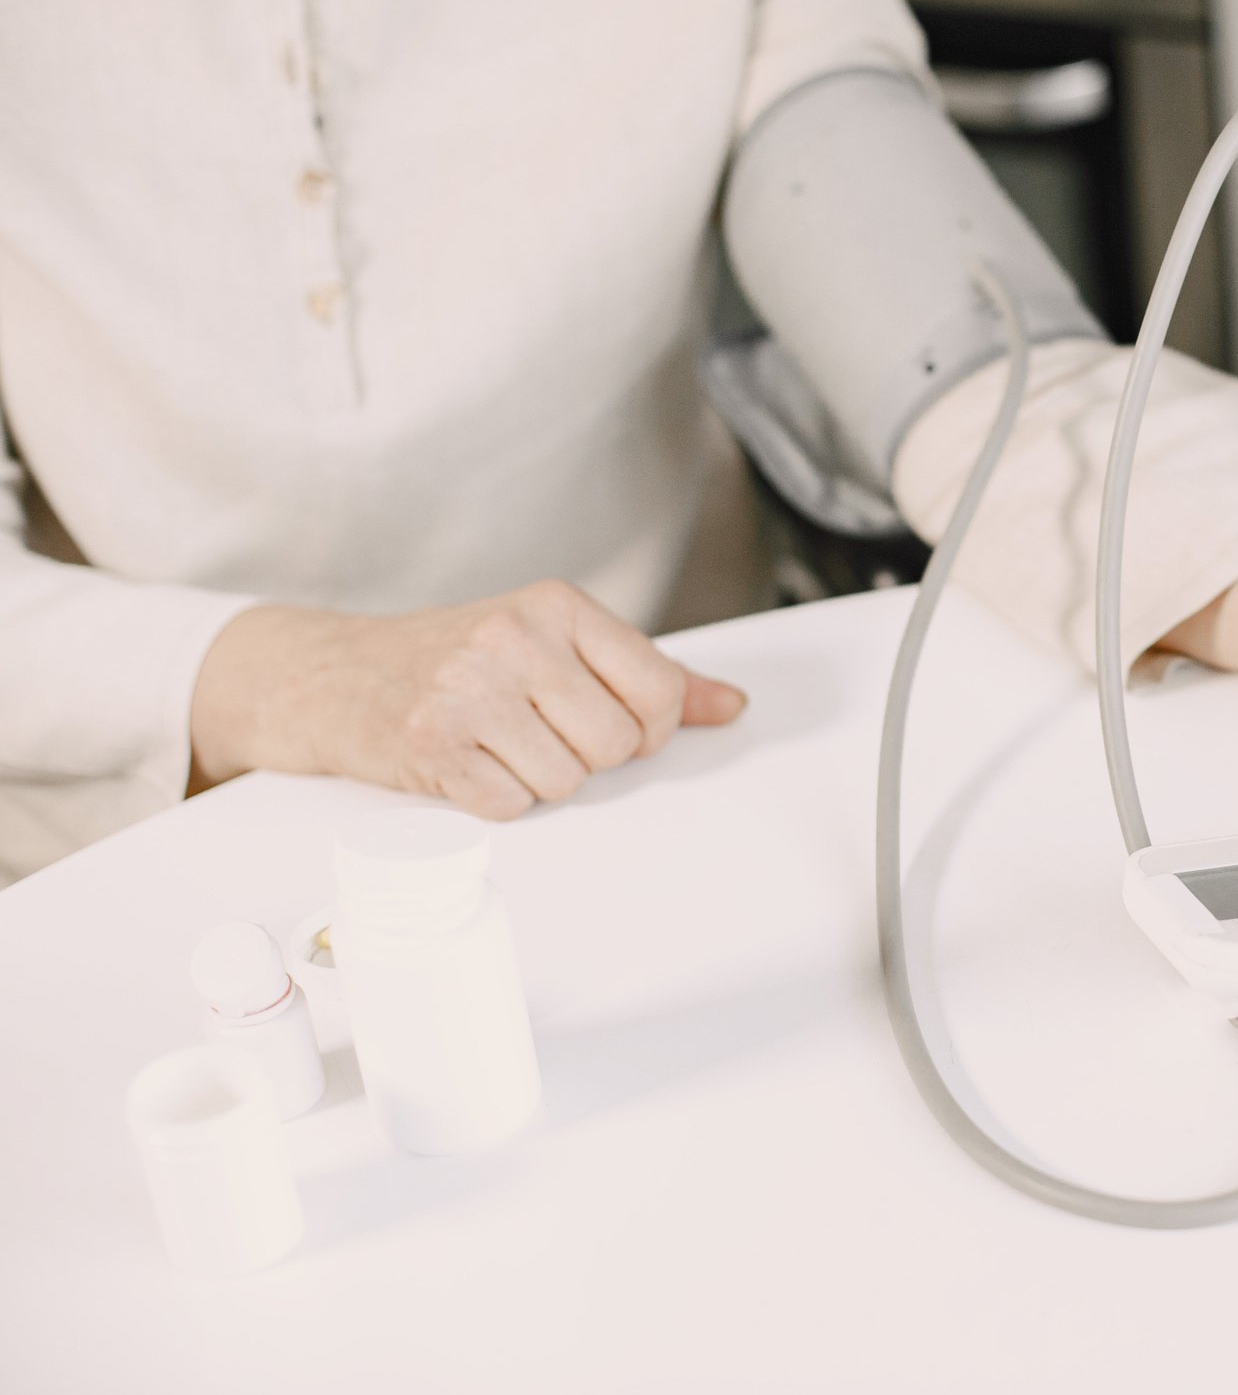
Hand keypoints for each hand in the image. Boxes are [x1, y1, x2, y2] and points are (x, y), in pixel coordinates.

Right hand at [190, 580, 746, 817]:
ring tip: (498, 743)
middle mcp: (514, 637)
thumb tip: (732, 705)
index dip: (649, 728)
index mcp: (558, 605)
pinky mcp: (430, 742)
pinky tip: (469, 763)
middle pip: (617, 745)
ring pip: (567, 781)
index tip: (613, 724)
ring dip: (539, 779)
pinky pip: (512, 805)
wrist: (333, 674)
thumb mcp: (555, 643)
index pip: (660, 690)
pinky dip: (497, 799)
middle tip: (538, 733)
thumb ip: (649, 674)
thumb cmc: (457, 658)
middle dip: (588, 757)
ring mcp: (468, 688)